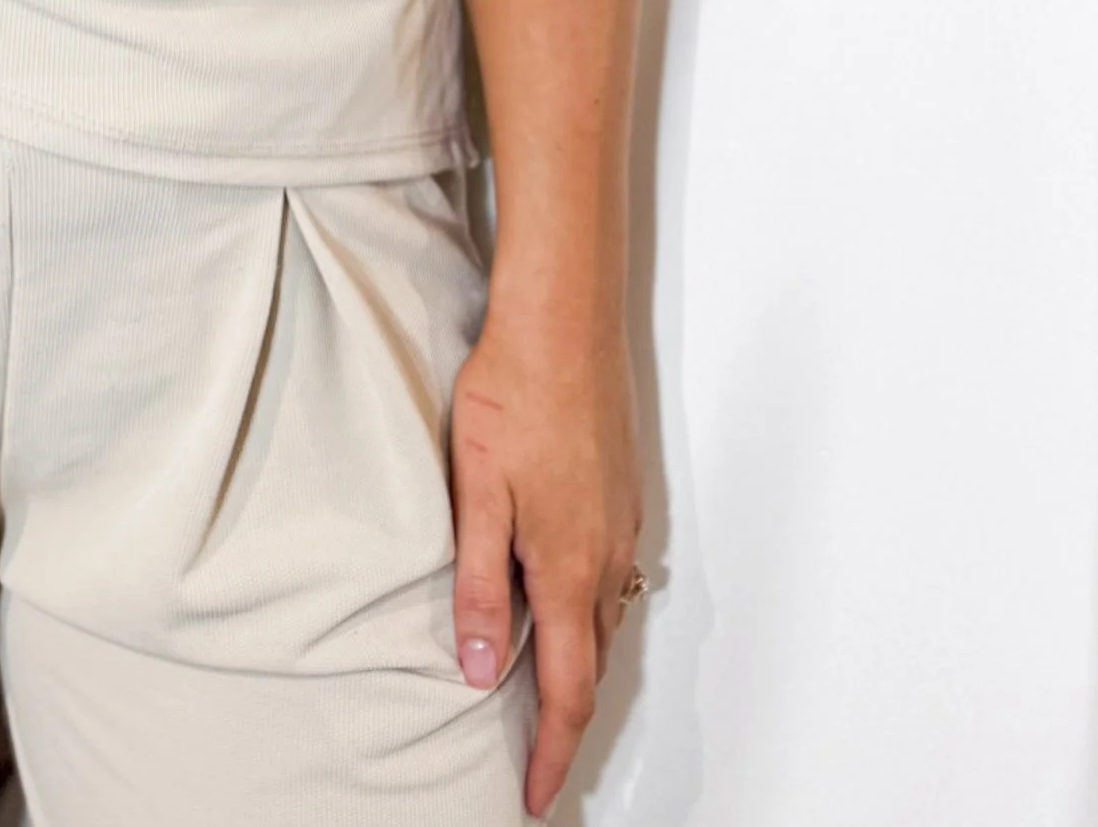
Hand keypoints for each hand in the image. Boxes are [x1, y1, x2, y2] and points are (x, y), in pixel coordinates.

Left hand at [447, 301, 640, 816]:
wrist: (564, 319)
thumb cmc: (513, 392)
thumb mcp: (477, 492)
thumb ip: (481, 585)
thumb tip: (483, 670)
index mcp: (566, 568)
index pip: (566, 691)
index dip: (551, 752)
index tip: (535, 796)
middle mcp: (604, 556)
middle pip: (592, 665)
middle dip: (567, 721)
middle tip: (538, 760)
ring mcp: (619, 524)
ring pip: (605, 621)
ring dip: (581, 667)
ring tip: (548, 697)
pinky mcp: (620, 493)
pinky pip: (611, 577)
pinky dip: (590, 613)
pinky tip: (566, 602)